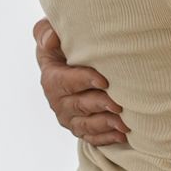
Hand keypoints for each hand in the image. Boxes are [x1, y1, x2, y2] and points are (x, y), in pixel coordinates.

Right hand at [34, 18, 127, 145]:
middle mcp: (58, 102)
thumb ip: (45, 33)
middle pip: (80, 105)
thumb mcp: (49, 36)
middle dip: (101, 105)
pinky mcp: (80, 129)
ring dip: (106, 124)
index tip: (104, 80)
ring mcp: (69, 118)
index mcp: (51, 79)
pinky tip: (122, 135)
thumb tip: (51, 38)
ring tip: (125, 124)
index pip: (66, 82)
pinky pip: (92, 138)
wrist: (66, 68)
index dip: (84, 80)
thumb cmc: (61, 49)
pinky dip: (107, 138)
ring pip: (87, 125)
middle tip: (120, 104)